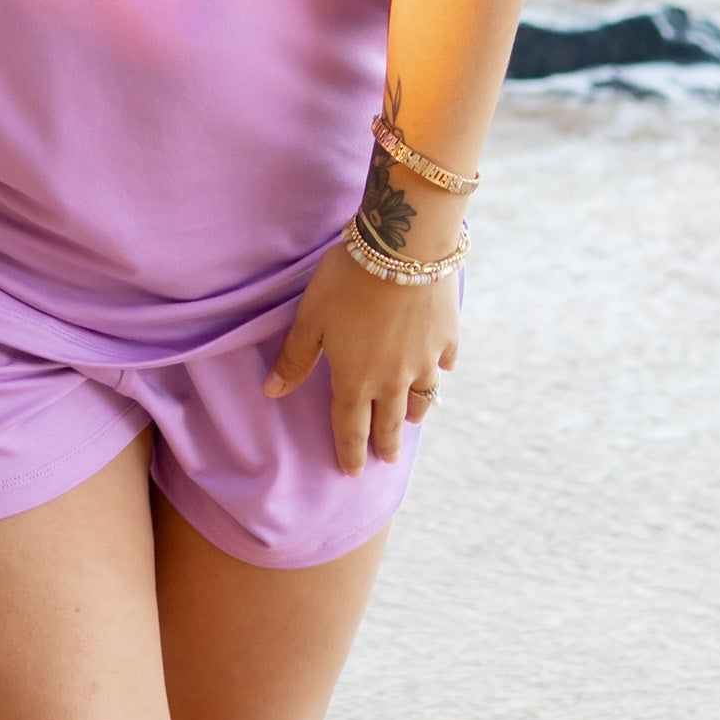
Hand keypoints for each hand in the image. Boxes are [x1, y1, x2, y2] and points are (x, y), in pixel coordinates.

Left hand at [263, 241, 458, 474]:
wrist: (405, 247)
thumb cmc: (348, 280)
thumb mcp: (311, 317)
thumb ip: (295, 358)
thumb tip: (272, 392)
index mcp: (356, 379)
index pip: (351, 426)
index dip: (350, 451)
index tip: (353, 472)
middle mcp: (394, 379)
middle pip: (390, 421)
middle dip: (386, 443)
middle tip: (387, 459)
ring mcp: (425, 359)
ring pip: (423, 397)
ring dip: (415, 412)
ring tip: (413, 420)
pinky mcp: (448, 336)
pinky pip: (445, 361)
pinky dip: (441, 369)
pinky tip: (442, 368)